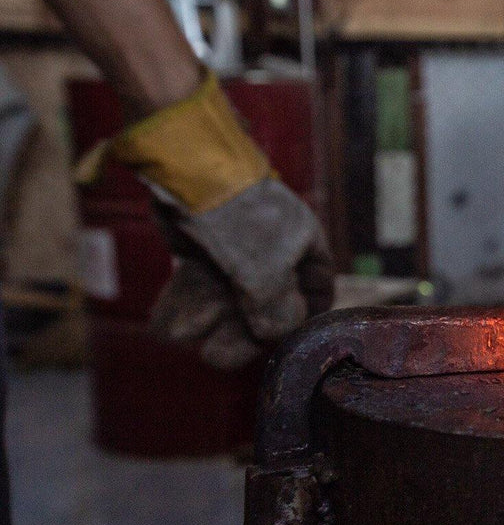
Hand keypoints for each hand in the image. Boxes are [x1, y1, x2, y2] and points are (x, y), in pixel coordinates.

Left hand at [87, 71, 334, 368]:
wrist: (186, 169)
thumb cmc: (239, 215)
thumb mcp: (265, 269)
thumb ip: (275, 309)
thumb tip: (276, 335)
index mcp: (304, 246)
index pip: (317, 289)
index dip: (304, 317)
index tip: (285, 342)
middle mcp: (273, 250)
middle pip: (266, 302)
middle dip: (244, 331)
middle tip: (219, 356)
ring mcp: (236, 249)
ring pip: (229, 298)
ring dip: (211, 323)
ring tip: (190, 341)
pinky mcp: (203, 248)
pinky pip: (199, 287)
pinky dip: (186, 306)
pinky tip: (166, 326)